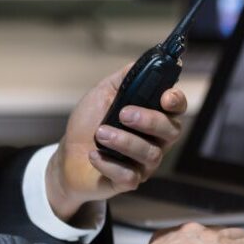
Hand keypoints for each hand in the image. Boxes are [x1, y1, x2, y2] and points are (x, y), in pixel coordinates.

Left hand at [46, 60, 188, 222]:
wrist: (66, 157)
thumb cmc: (88, 124)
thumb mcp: (103, 93)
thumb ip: (125, 78)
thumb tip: (146, 61)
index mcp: (153, 116)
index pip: (177, 108)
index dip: (176, 101)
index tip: (166, 97)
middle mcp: (156, 141)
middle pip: (171, 131)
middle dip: (149, 120)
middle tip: (123, 114)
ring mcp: (144, 163)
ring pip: (151, 154)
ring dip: (124, 141)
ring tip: (101, 134)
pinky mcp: (128, 182)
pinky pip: (130, 176)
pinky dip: (110, 164)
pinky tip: (94, 155)